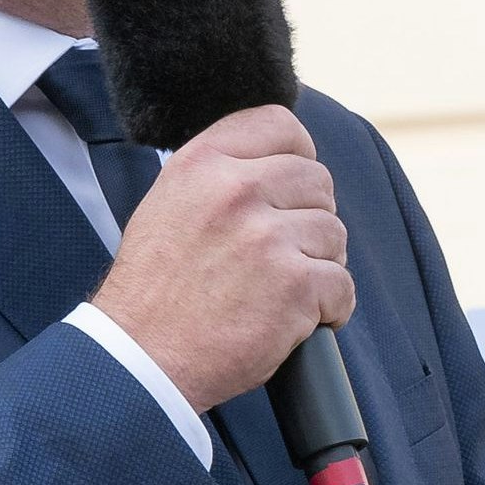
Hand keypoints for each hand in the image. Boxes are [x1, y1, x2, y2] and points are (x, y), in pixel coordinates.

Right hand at [89, 106, 355, 410]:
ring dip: (319, 265)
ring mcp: (268, 237)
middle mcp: (235, 191)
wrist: (141, 360)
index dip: (298, 155)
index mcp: (202, 164)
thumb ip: (218, 177)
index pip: (280, 124)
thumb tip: (277, 162)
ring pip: (334, 233)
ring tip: (281, 291)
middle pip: (317, 181)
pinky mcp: (295, 285)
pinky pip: (342, 285)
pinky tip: (297, 320)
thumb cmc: (155, 292)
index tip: (292, 187)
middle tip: (283, 255)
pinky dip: (330, 309)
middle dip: (309, 218)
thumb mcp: (168, 206)